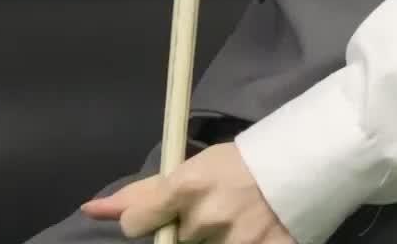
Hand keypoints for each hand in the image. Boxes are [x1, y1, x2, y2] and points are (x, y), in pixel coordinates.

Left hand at [81, 140, 294, 242]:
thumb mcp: (195, 167)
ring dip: (217, 241)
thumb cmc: (242, 162)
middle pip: (177, 241)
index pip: (139, 222)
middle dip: (192, 231)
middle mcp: (209, 217)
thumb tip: (91, 210)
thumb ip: (145, 194)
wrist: (304, 161)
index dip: (146, 222)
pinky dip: (238, 243)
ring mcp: (238, 241)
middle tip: (216, 213)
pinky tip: (248, 233)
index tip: (159, 218)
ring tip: (236, 224)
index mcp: (189, 186)